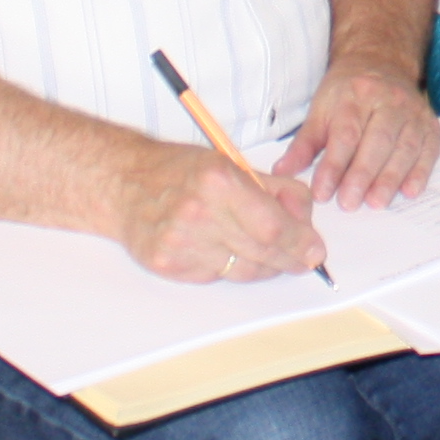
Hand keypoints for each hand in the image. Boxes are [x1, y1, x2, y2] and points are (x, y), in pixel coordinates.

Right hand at [117, 141, 321, 283]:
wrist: (123, 184)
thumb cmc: (179, 169)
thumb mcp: (230, 163)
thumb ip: (273, 189)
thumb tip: (306, 219)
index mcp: (217, 181)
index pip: (272, 226)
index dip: (299, 242)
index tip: (315, 250)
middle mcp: (198, 214)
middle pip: (261, 252)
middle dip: (290, 258)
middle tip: (304, 258)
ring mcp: (181, 244)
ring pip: (243, 270)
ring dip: (265, 265)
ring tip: (268, 253)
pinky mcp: (169, 266)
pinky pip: (217, 276)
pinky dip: (230, 266)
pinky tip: (225, 249)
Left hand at [274, 60, 439, 209]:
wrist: (381, 63)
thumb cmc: (346, 94)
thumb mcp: (320, 110)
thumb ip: (304, 144)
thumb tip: (282, 172)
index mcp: (355, 96)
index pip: (345, 135)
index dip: (333, 166)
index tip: (322, 193)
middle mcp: (388, 101)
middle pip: (377, 141)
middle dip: (362, 175)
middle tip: (349, 203)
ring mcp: (412, 112)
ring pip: (405, 147)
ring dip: (391, 178)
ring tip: (376, 203)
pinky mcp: (429, 124)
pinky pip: (429, 149)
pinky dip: (421, 171)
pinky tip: (410, 191)